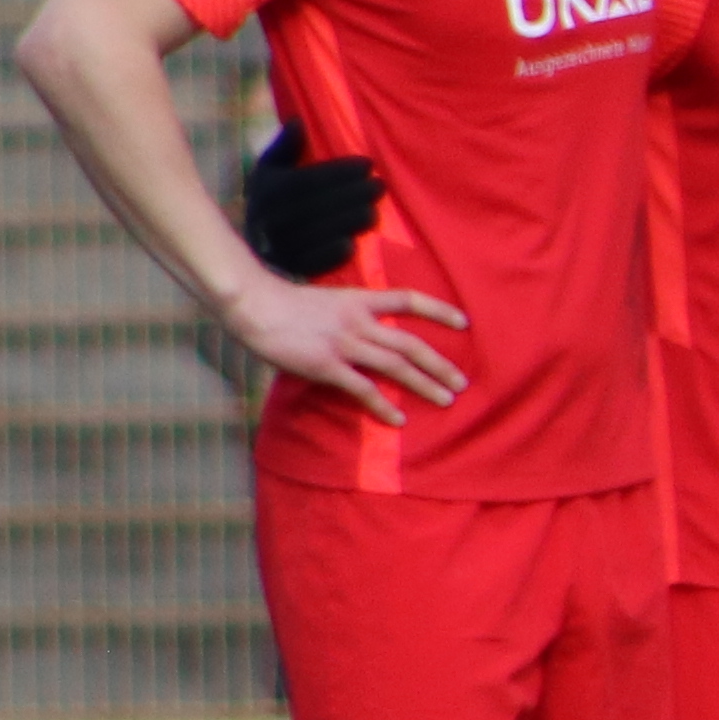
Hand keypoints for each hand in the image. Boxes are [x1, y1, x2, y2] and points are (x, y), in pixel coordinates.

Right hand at [218, 276, 467, 422]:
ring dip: (424, 384)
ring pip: (396, 366)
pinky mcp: (327, 365)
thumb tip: (361, 332)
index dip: (438, 311)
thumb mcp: (325, 302)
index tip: (464, 322)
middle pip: (410, 343)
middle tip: (462, 382)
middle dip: (440, 364)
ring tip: (446, 399)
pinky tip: (399, 419)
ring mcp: (344, 343)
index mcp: (358, 300)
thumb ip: (347, 316)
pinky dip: (383, 405)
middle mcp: (358, 321)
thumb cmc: (282, 304)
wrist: (254, 304)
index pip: (408, 300)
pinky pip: (363, 389)